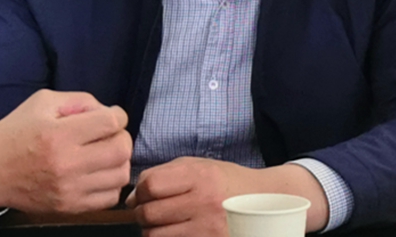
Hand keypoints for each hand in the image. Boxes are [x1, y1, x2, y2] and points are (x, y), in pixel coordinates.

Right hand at [0, 89, 131, 213]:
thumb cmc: (16, 132)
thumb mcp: (43, 102)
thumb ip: (80, 101)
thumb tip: (109, 112)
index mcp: (59, 134)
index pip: (111, 122)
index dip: (117, 115)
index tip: (108, 117)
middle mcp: (67, 164)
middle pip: (122, 149)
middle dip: (121, 136)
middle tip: (108, 135)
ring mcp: (69, 190)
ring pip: (121, 175)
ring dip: (118, 161)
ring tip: (103, 154)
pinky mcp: (69, 208)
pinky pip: (110, 197)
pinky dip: (110, 183)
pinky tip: (97, 172)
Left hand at [126, 157, 329, 236]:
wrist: (264, 202)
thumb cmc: (225, 181)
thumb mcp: (198, 165)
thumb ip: (162, 174)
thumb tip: (131, 198)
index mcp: (200, 176)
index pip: (151, 185)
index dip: (140, 191)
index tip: (143, 194)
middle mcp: (204, 202)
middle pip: (149, 213)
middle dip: (142, 213)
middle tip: (149, 210)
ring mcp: (208, 228)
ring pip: (155, 235)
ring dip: (151, 230)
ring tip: (164, 222)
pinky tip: (175, 231)